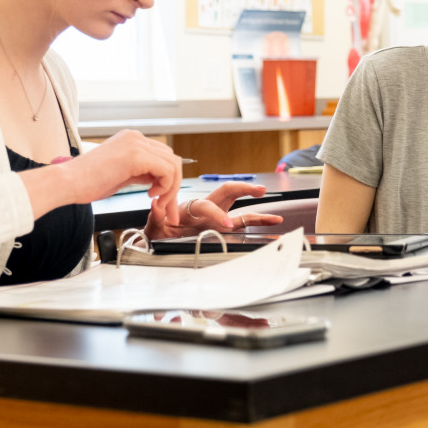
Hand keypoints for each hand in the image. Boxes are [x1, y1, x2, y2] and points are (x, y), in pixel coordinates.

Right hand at [40, 129, 183, 218]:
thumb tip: (159, 183)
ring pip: (173, 164)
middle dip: (173, 186)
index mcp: (131, 140)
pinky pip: (167, 170)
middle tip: (166, 206)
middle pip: (171, 159)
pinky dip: (166, 186)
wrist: (66, 183)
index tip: (165, 202)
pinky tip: (151, 195)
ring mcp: (136, 143)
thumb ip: (141, 173)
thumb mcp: (121, 175)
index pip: (162, 157)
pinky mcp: (136, 155)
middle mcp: (136, 138)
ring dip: (170, 188)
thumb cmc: (86, 182)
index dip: (169, 181)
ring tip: (157, 201)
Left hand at [144, 183, 283, 240]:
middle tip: (259, 190)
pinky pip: (241, 222)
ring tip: (274, 215)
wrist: (159, 238)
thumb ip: (156, 215)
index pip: (207, 206)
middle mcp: (207, 209)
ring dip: (256, 207)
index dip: (217, 214)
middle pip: (227, 192)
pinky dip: (257, 222)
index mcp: (191, 207)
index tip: (226, 225)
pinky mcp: (222, 226)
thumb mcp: (153, 225)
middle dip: (243, 189)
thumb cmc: (158, 230)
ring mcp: (216, 217)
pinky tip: (271, 223)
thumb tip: (156, 205)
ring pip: (238, 207)